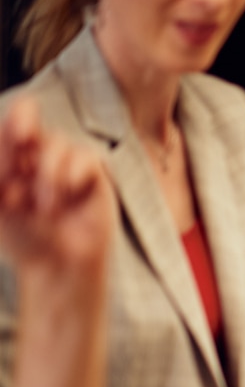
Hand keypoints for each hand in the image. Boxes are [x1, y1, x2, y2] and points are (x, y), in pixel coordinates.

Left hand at [0, 97, 114, 280]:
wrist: (57, 267)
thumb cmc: (25, 239)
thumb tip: (7, 140)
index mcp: (10, 159)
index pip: (7, 127)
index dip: (10, 125)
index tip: (14, 138)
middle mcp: (35, 155)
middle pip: (28, 119)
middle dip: (21, 130)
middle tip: (20, 144)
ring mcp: (66, 163)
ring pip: (57, 143)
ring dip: (48, 175)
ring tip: (46, 208)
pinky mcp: (93, 175)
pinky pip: (86, 157)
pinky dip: (72, 175)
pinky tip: (67, 197)